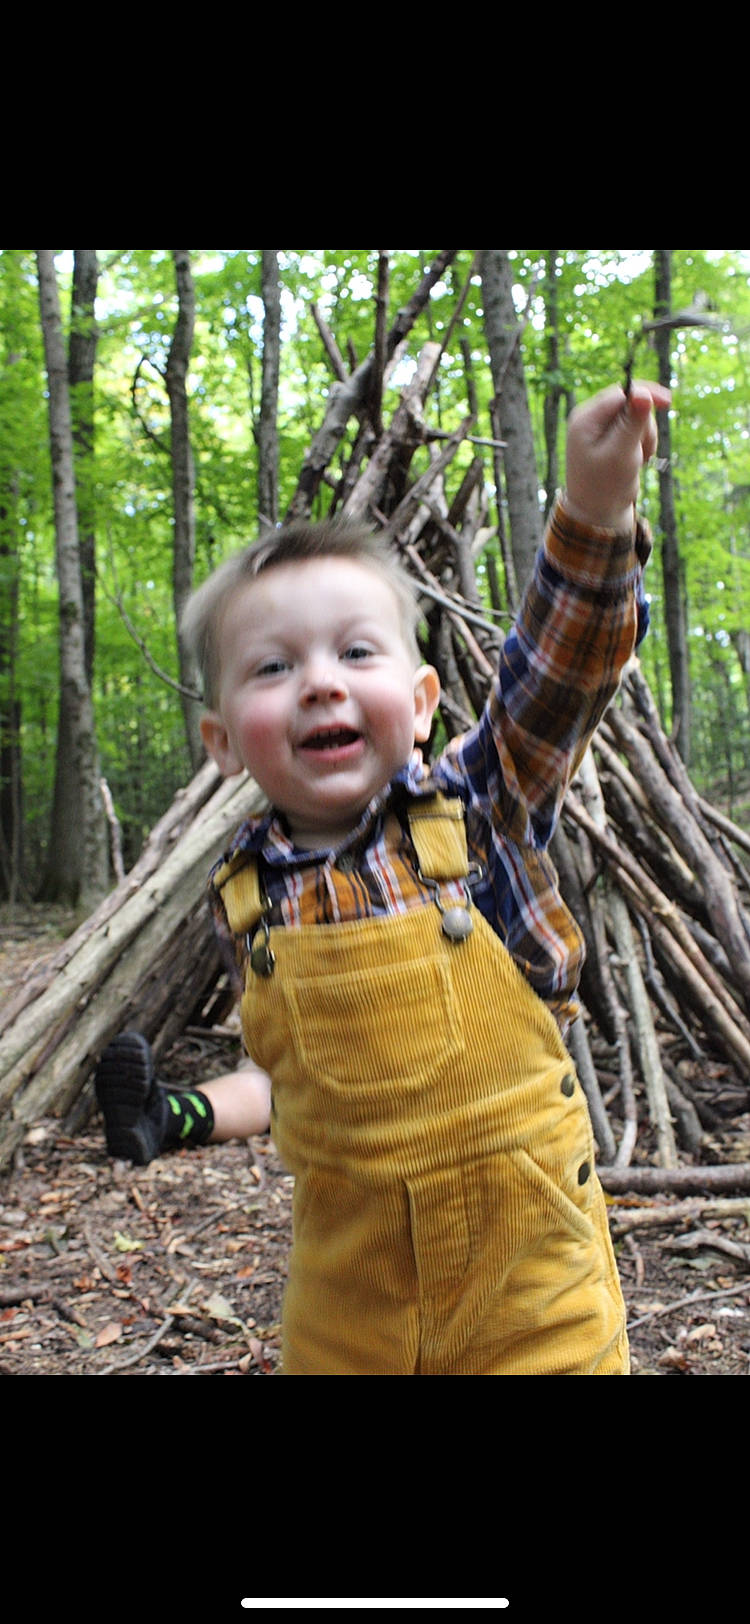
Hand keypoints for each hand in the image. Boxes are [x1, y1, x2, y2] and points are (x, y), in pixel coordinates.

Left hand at [564, 380, 671, 532]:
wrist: (598, 513)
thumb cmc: (606, 487)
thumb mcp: (621, 454)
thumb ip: (632, 423)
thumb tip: (642, 392)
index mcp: (585, 419)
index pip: (621, 394)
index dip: (645, 396)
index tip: (668, 403)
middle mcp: (590, 419)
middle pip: (629, 403)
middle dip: (644, 424)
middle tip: (643, 451)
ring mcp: (600, 428)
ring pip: (636, 416)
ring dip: (645, 436)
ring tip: (637, 459)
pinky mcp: (611, 437)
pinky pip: (635, 429)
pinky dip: (642, 442)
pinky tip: (636, 460)